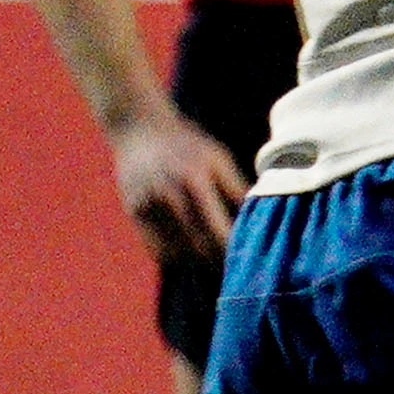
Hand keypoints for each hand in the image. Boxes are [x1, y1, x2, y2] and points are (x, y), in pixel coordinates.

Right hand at [113, 105, 248, 264]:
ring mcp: (147, 206)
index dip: (232, 250)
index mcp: (194, 182)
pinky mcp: (133, 213)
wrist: (139, 128)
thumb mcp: (218, 159)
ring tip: (212, 258)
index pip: (217, 230)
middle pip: (196, 246)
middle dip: (217, 259)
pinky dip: (174, 255)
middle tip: (233, 264)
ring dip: (195, 260)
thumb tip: (260, 216)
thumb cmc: (188, 144)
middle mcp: (168, 197)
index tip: (247, 258)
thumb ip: (238, 189)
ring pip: (175, 253)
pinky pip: (155, 248)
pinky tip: (189, 250)